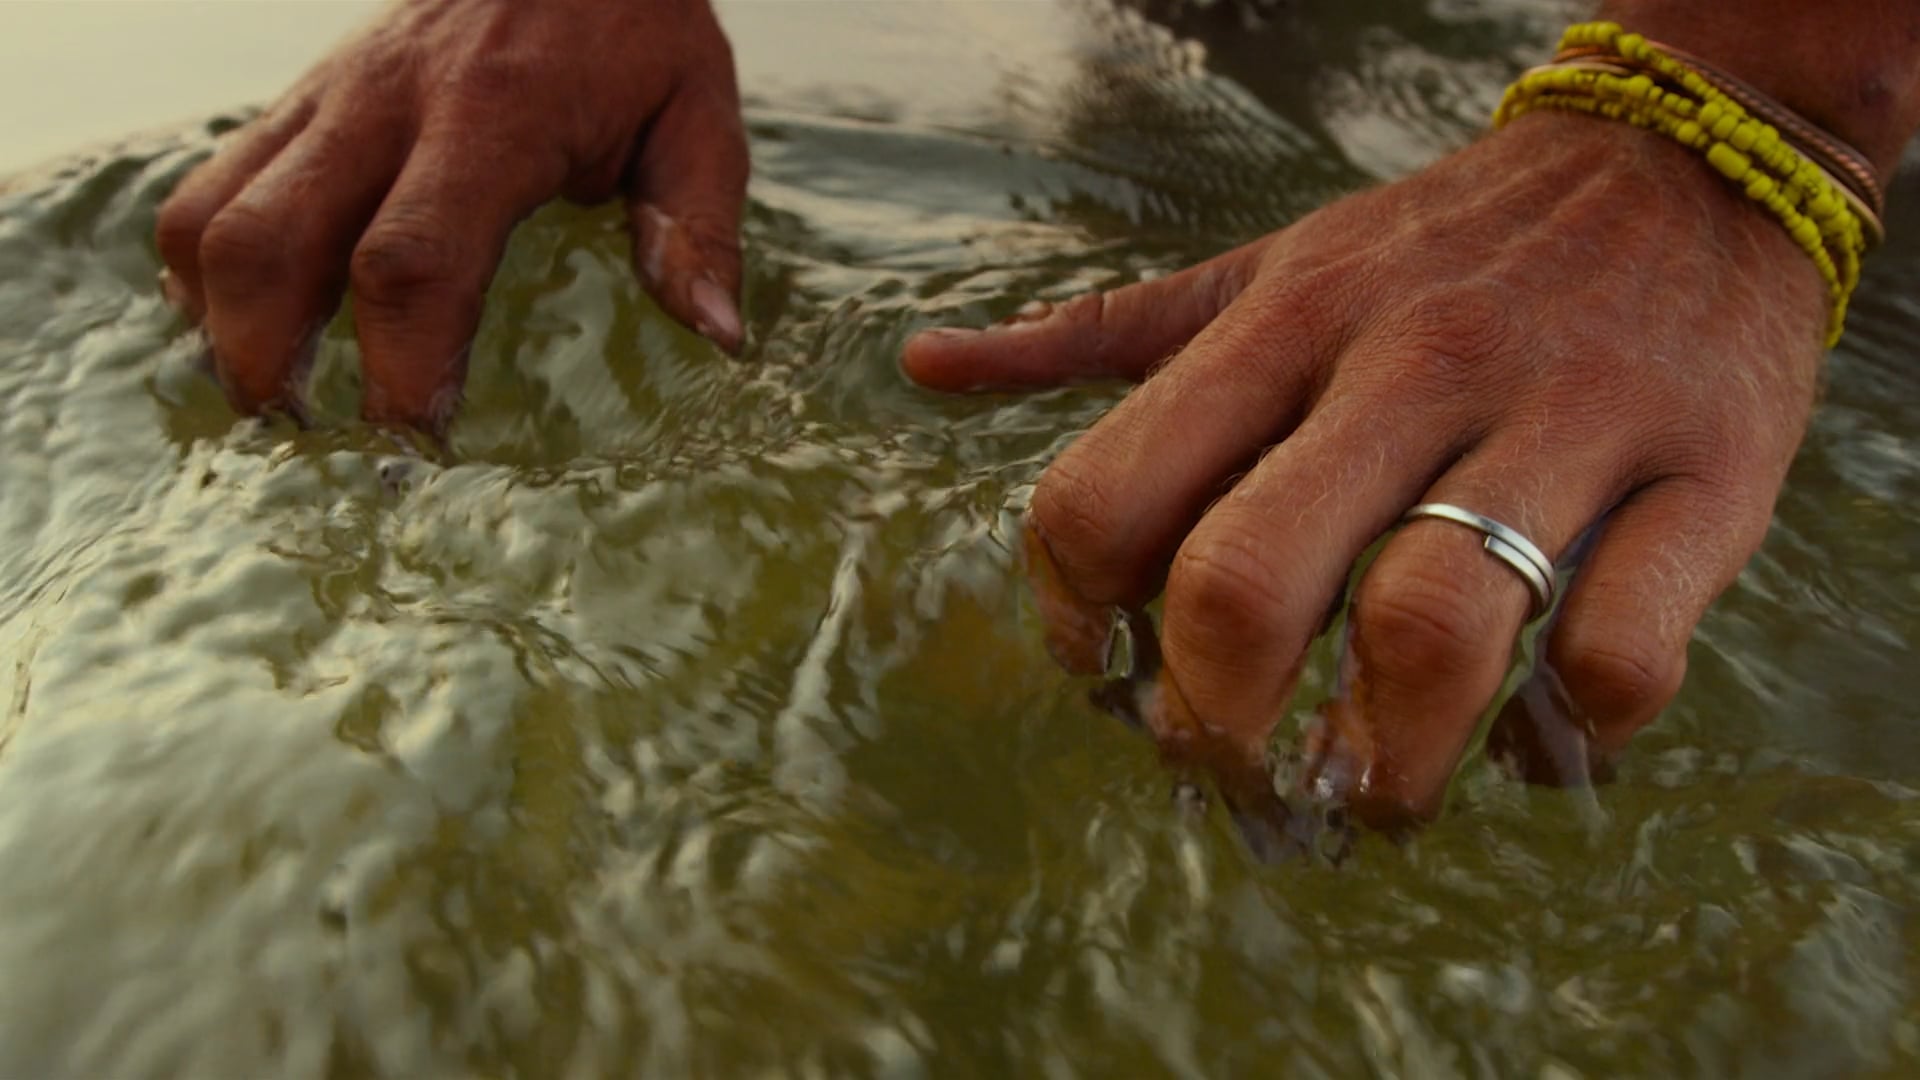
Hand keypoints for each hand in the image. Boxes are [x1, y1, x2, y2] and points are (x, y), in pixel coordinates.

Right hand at [156, 0, 746, 431]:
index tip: (416, 443)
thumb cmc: (633, 31)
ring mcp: (327, 97)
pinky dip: (204, 268)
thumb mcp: (699, 114)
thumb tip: (717, 336)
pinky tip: (242, 325)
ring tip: (270, 401)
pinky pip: (210, 185)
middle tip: (309, 447)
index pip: (412, 257)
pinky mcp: (299, 98)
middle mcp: (385, 102)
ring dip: (220, 324)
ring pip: (213, 217)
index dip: (399, 363)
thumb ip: (699, 226)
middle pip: (271, 245)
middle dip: (270, 362)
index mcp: (491, 115)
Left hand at [903, 112, 1827, 832]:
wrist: (1688, 159)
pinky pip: (1618, 652)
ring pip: (1434, 634)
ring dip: (1379, 767)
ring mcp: (1565, 417)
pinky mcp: (1710, 476)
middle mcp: (1411, 363)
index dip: (1072, 623)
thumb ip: (1098, 331)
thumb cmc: (1439, 247)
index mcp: (1285, 319)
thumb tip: (924, 367)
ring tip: (1365, 799)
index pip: (1107, 497)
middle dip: (1213, 730)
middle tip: (1231, 774)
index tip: (1106, 672)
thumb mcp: (1262, 263)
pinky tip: (1535, 741)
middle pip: (1247, 585)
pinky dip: (1568, 738)